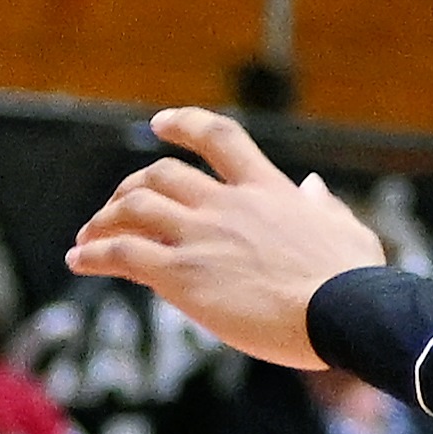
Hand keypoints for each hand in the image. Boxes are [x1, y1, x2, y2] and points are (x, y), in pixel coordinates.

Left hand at [66, 107, 382, 370]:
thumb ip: (323, 205)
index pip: (219, 137)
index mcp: (269, 188)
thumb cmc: (352, 279)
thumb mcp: (347, 229)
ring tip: (87, 239)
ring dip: (103, 220)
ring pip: (133, 207)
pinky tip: (80, 261)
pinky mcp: (182, 275)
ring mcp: (202, 236)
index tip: (159, 123)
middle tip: (116, 208)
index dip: (184, 123)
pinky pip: (122, 253)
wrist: (340, 310)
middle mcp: (228, 203)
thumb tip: (311, 188)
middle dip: (130, 187)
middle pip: (161, 174)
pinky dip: (93, 253)